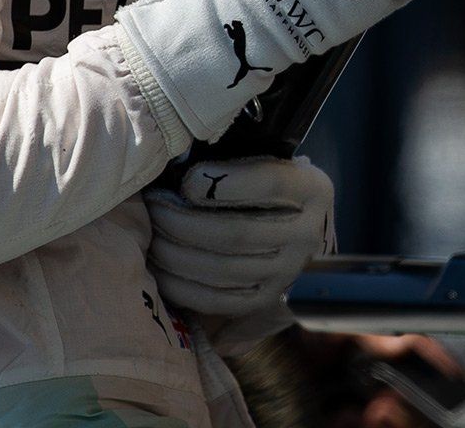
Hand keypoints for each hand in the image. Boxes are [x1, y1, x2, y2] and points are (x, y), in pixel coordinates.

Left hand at [145, 156, 332, 354]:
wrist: (294, 229)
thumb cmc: (268, 188)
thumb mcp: (268, 164)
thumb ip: (236, 163)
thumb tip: (183, 166)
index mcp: (312, 190)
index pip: (270, 183)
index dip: (224, 182)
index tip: (188, 180)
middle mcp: (307, 234)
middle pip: (238, 232)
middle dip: (184, 221)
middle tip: (155, 207)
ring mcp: (288, 273)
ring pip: (223, 268)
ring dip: (176, 253)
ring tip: (152, 235)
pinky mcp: (265, 300)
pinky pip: (217, 300)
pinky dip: (182, 285)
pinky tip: (161, 269)